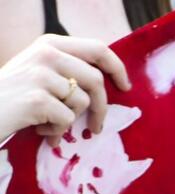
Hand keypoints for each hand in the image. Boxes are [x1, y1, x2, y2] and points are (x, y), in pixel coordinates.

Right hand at [0, 35, 129, 145]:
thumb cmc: (12, 96)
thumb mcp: (38, 71)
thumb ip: (67, 69)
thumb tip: (107, 80)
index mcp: (50, 44)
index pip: (98, 48)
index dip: (117, 68)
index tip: (125, 86)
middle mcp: (46, 54)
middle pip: (96, 80)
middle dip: (101, 108)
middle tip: (96, 127)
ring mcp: (41, 75)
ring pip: (82, 102)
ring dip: (69, 121)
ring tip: (49, 125)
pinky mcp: (38, 99)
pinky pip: (67, 120)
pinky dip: (57, 132)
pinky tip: (40, 130)